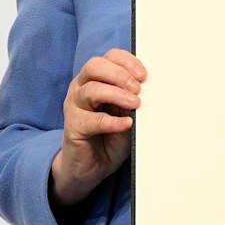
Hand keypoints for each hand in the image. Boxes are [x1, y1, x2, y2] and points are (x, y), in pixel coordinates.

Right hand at [50, 49, 147, 207]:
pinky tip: (126, 124)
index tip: (144, 75)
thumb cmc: (110, 136)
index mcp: (96, 78)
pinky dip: (111, 121)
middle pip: (95, 66)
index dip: (127, 62)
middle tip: (138, 88)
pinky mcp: (73, 126)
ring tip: (135, 104)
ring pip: (91, 90)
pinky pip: (92, 120)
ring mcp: (75, 106)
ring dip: (116, 94)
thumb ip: (133, 100)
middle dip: (119, 74)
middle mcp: (82, 87)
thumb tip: (151, 91)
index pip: (109, 57)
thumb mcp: (126, 114)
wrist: (91, 167)